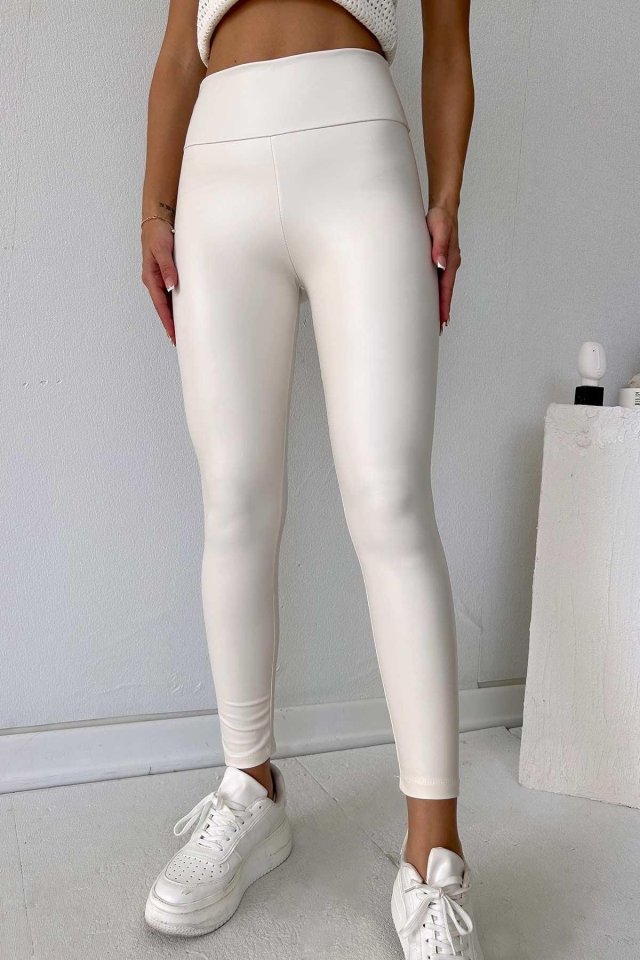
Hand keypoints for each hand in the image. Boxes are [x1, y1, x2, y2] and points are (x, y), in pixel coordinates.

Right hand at [141, 220, 178, 344]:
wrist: (157, 220)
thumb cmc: (158, 233)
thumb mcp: (162, 250)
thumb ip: (167, 267)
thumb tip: (170, 285)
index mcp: (150, 278)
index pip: (160, 306)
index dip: (167, 321)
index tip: (173, 335)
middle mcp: (153, 281)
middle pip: (162, 308)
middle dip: (169, 324)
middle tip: (178, 341)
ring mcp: (159, 278)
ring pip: (166, 302)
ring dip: (172, 316)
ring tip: (180, 331)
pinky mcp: (165, 274)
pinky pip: (170, 294)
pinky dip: (175, 305)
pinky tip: (181, 312)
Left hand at [426, 206, 460, 333]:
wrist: (444, 207)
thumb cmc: (440, 217)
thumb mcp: (438, 230)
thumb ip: (439, 248)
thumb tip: (440, 265)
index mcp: (451, 261)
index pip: (446, 289)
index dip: (444, 305)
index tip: (442, 321)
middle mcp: (451, 264)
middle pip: (446, 292)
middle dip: (443, 310)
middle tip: (438, 328)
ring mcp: (448, 263)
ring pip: (444, 287)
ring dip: (441, 302)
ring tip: (437, 318)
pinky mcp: (442, 259)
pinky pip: (440, 280)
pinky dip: (438, 291)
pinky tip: (433, 296)